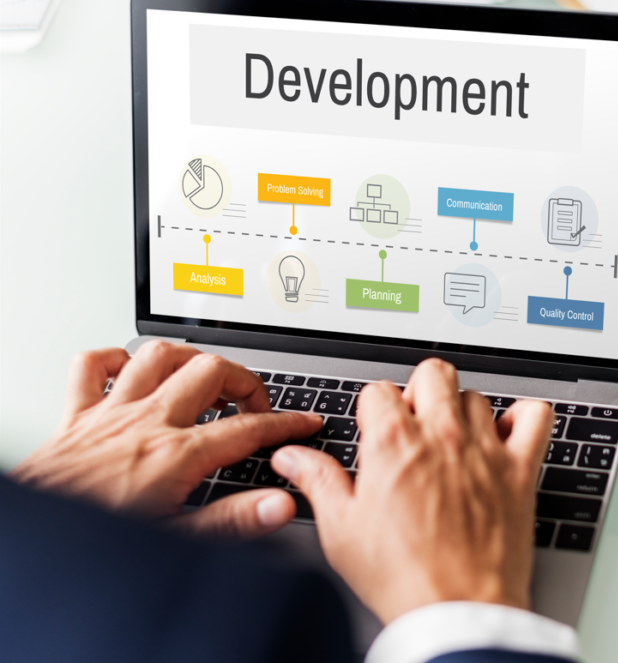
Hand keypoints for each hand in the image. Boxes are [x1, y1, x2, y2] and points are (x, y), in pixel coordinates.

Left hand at [11, 341, 322, 538]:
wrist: (35, 532)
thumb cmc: (95, 539)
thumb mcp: (176, 540)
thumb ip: (233, 521)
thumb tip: (278, 505)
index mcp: (176, 456)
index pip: (247, 430)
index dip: (285, 423)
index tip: (304, 422)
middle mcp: (146, 424)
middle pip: (209, 372)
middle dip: (242, 382)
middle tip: (253, 404)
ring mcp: (109, 414)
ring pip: (157, 356)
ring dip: (187, 360)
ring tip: (205, 378)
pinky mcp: (75, 416)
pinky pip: (92, 366)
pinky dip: (114, 361)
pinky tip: (131, 372)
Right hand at [271, 358, 552, 623]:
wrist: (456, 611)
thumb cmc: (401, 577)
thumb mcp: (342, 531)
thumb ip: (319, 482)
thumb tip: (293, 458)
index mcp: (392, 444)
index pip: (379, 391)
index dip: (374, 409)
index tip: (376, 429)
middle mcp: (441, 436)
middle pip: (433, 374)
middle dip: (420, 391)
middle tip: (415, 424)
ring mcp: (484, 450)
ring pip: (477, 395)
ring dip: (464, 410)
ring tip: (454, 440)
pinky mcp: (519, 470)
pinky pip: (535, 416)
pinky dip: (525, 417)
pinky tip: (508, 434)